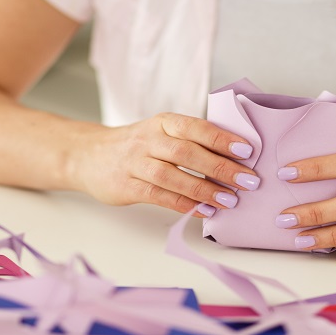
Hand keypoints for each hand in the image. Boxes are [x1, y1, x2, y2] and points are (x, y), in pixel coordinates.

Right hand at [68, 112, 260, 215]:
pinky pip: (159, 196)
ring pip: (173, 176)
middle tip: (248, 181)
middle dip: (221, 167)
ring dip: (204, 190)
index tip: (248, 151)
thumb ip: (190, 141)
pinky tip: (203, 211)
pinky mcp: (127, 186)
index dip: (222, 139)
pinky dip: (183, 204)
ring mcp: (136, 163)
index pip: (196, 127)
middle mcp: (149, 140)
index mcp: (163, 123)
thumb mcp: (160, 133)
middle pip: (187, 152)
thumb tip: (235, 157)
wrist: (88, 155)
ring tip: (229, 200)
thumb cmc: (135, 146)